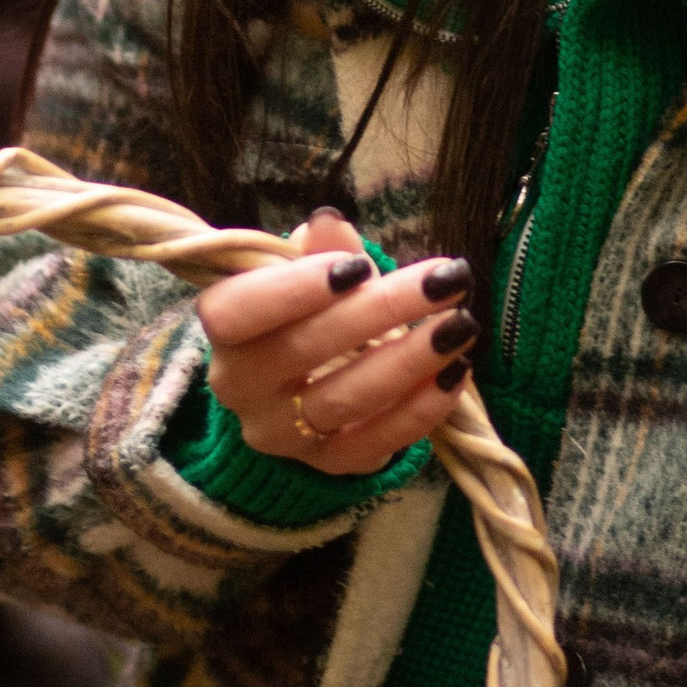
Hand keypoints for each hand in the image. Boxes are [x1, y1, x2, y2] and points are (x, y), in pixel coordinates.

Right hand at [194, 206, 478, 477]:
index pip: (236, 311)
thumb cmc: (305, 313)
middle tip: (443, 282)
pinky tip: (455, 372)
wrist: (299, 387)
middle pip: (303, 349)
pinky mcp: (325, 463)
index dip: (294, 289)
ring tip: (460, 325)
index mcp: (226, 328)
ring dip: (409, 359)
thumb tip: (327, 222)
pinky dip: (419, 410)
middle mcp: (241, 386)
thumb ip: (318, 249)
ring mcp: (282, 432)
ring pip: (344, 399)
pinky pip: (374, 443)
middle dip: (379, 311)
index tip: (359, 266)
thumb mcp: (306, 274)